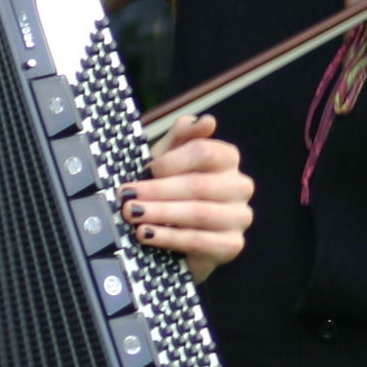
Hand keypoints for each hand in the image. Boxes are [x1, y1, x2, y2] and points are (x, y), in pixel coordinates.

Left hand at [119, 115, 252, 283]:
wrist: (175, 235)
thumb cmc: (170, 190)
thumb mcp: (170, 158)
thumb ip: (183, 135)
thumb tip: (207, 121)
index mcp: (227, 159)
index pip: (205, 151)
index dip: (173, 161)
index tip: (148, 169)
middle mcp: (239, 186)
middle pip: (199, 185)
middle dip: (158, 191)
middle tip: (127, 196)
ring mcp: (239, 217)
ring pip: (199, 213)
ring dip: (160, 213)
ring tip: (133, 214)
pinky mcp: (232, 245)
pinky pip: (199, 241)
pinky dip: (169, 237)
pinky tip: (147, 234)